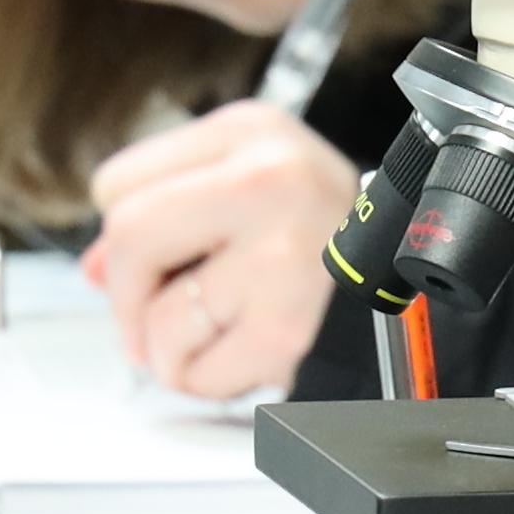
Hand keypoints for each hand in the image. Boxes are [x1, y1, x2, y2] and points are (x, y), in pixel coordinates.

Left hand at [87, 104, 359, 403]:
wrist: (419, 283)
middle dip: (127, 297)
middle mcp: (269, 179)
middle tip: (148, 321)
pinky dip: (205, 380)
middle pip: (128, 237)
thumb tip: (94, 267)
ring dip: (168, 351)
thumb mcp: (253, 188)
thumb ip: (167, 216)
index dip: (121, 235)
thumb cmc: (332, 236)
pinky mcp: (289, 326)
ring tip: (214, 338)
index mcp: (251, 132)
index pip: (118, 184)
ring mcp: (282, 253)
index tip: (149, 264)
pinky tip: (243, 356)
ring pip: (157, 318)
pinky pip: (196, 373)